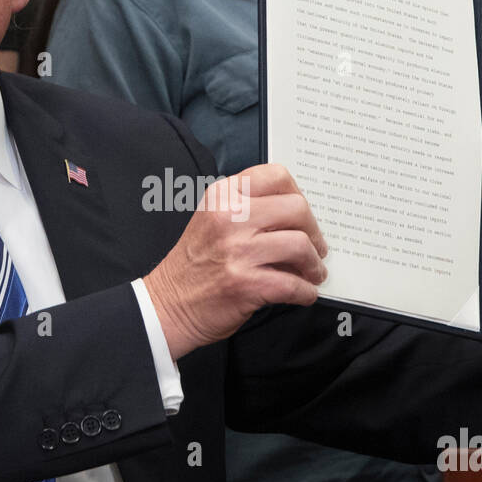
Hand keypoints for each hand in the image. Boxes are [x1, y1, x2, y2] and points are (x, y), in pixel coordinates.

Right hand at [144, 164, 327, 359]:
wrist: (166, 305)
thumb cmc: (193, 265)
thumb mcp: (211, 218)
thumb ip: (247, 207)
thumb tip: (296, 214)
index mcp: (222, 195)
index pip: (276, 176)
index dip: (298, 196)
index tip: (302, 215)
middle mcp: (229, 217)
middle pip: (296, 209)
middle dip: (314, 232)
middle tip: (316, 248)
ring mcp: (237, 250)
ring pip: (300, 245)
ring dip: (313, 264)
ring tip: (312, 273)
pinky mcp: (245, 284)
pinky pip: (293, 284)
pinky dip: (306, 292)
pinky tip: (303, 293)